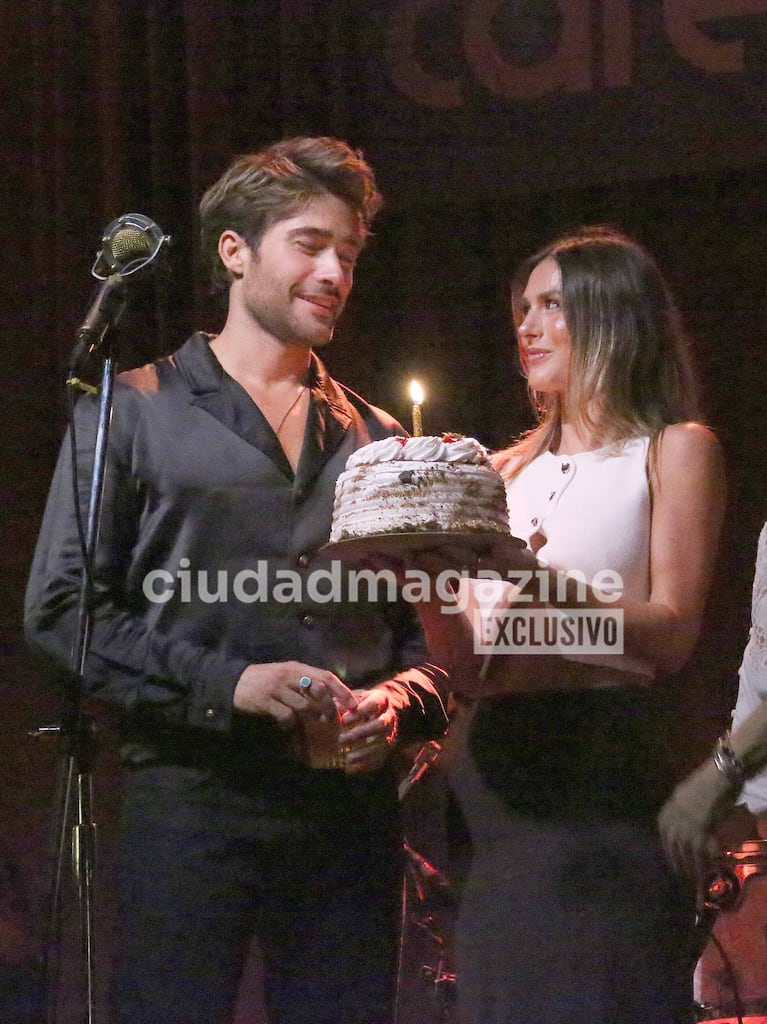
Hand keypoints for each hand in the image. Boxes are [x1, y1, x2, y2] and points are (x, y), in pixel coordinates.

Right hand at [233, 661, 356, 725]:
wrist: (234, 682)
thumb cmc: (265, 680)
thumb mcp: (286, 675)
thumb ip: (305, 682)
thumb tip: (331, 696)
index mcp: (297, 667)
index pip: (326, 676)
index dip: (342, 691)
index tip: (354, 705)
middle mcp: (289, 674)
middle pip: (319, 690)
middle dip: (329, 707)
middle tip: (333, 720)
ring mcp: (276, 687)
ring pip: (303, 705)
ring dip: (310, 717)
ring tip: (311, 723)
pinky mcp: (264, 700)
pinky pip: (285, 716)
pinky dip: (289, 724)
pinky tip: (286, 726)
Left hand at [338, 687, 398, 773]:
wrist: (374, 713)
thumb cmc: (356, 704)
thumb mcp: (350, 699)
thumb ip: (340, 705)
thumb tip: (326, 716)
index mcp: (381, 699)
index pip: (374, 704)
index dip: (360, 713)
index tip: (343, 721)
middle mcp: (389, 715)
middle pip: (380, 724)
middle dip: (361, 733)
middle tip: (341, 739)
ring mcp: (390, 732)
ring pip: (382, 742)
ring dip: (364, 750)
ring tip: (347, 757)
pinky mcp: (387, 747)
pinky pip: (380, 756)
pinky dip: (366, 762)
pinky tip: (352, 765)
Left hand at [657, 759, 733, 895]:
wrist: (718, 776)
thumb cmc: (702, 784)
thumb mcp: (681, 799)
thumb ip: (677, 815)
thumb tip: (678, 831)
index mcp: (665, 814)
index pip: (664, 841)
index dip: (670, 856)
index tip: (674, 867)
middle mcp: (672, 822)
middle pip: (673, 851)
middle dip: (678, 867)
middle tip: (682, 881)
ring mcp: (685, 827)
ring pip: (686, 855)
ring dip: (691, 870)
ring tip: (695, 883)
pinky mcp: (701, 831)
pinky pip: (701, 853)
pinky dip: (704, 865)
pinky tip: (707, 873)